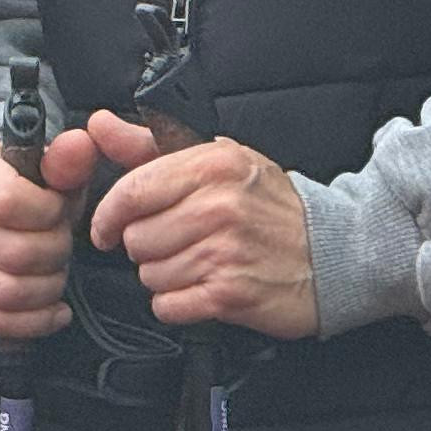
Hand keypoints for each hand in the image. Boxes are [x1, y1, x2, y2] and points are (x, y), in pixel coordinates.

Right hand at [0, 120, 107, 341]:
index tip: (59, 208)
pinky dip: (34, 322)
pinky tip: (56, 310)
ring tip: (58, 271)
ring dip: (48, 287)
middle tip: (63, 241)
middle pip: (13, 253)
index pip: (7, 202)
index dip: (48, 212)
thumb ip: (67, 158)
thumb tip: (81, 144)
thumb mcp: (46, 164)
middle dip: (55, 252)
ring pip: (7, 292)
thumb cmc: (23, 184)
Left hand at [87, 108, 318, 339]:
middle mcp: (219, 205)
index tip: (109, 228)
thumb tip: (98, 124)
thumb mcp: (217, 160)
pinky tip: (203, 288)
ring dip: (166, 276)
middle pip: (136, 239)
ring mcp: (225, 251)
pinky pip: (168, 306)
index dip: (109, 215)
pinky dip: (178, 304)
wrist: (333, 251)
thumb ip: (149, 145)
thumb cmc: (268, 205)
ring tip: (199, 264)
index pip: (131, 191)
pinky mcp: (230, 293)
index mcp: (213, 164)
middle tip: (178, 243)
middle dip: (148, 247)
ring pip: (149, 275)